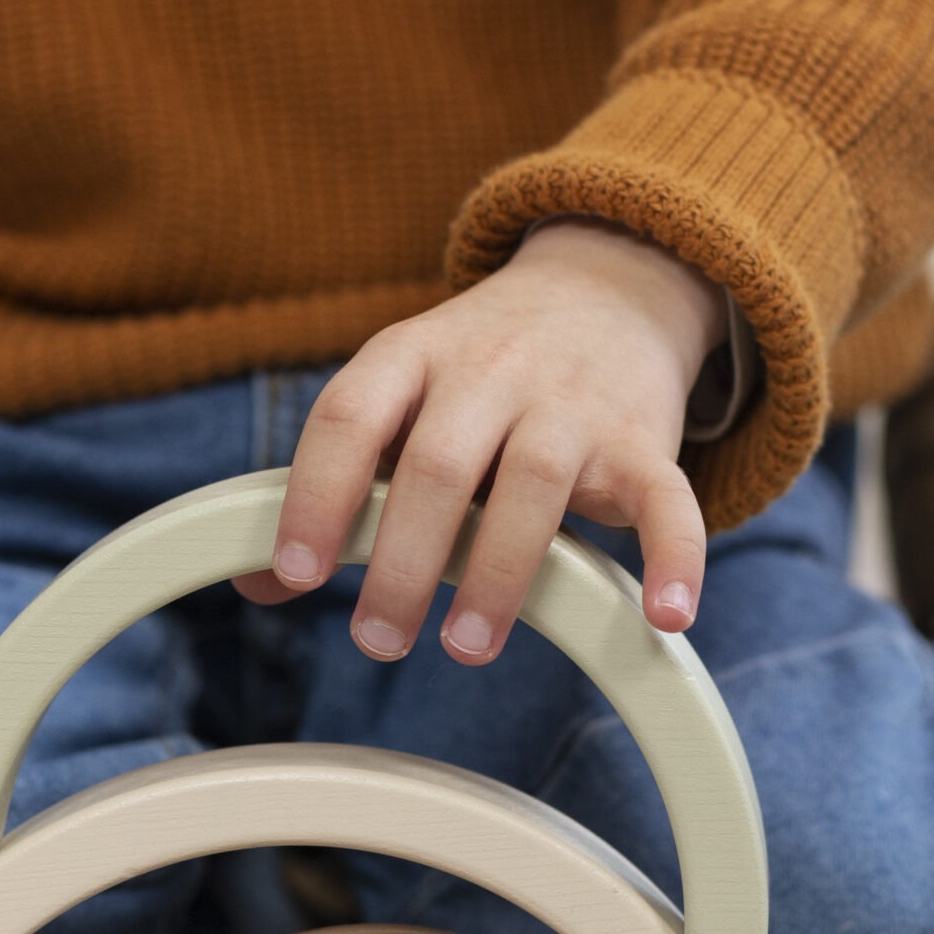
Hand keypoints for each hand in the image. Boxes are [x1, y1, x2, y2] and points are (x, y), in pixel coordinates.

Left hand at [237, 217, 727, 663]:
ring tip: (466, 647)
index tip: (297, 573)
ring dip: (498, 573)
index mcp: (410, 357)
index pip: (349, 417)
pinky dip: (674, 556)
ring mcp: (572, 403)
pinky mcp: (646, 439)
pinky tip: (667, 617)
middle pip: (437, 463)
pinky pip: (666, 497)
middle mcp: (489, 371)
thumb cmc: (477, 374)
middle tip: (377, 641)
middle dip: (403, 560)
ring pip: (534, 483)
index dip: (316, 494)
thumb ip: (336, 484)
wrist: (609, 287)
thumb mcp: (398, 401)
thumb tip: (258, 583)